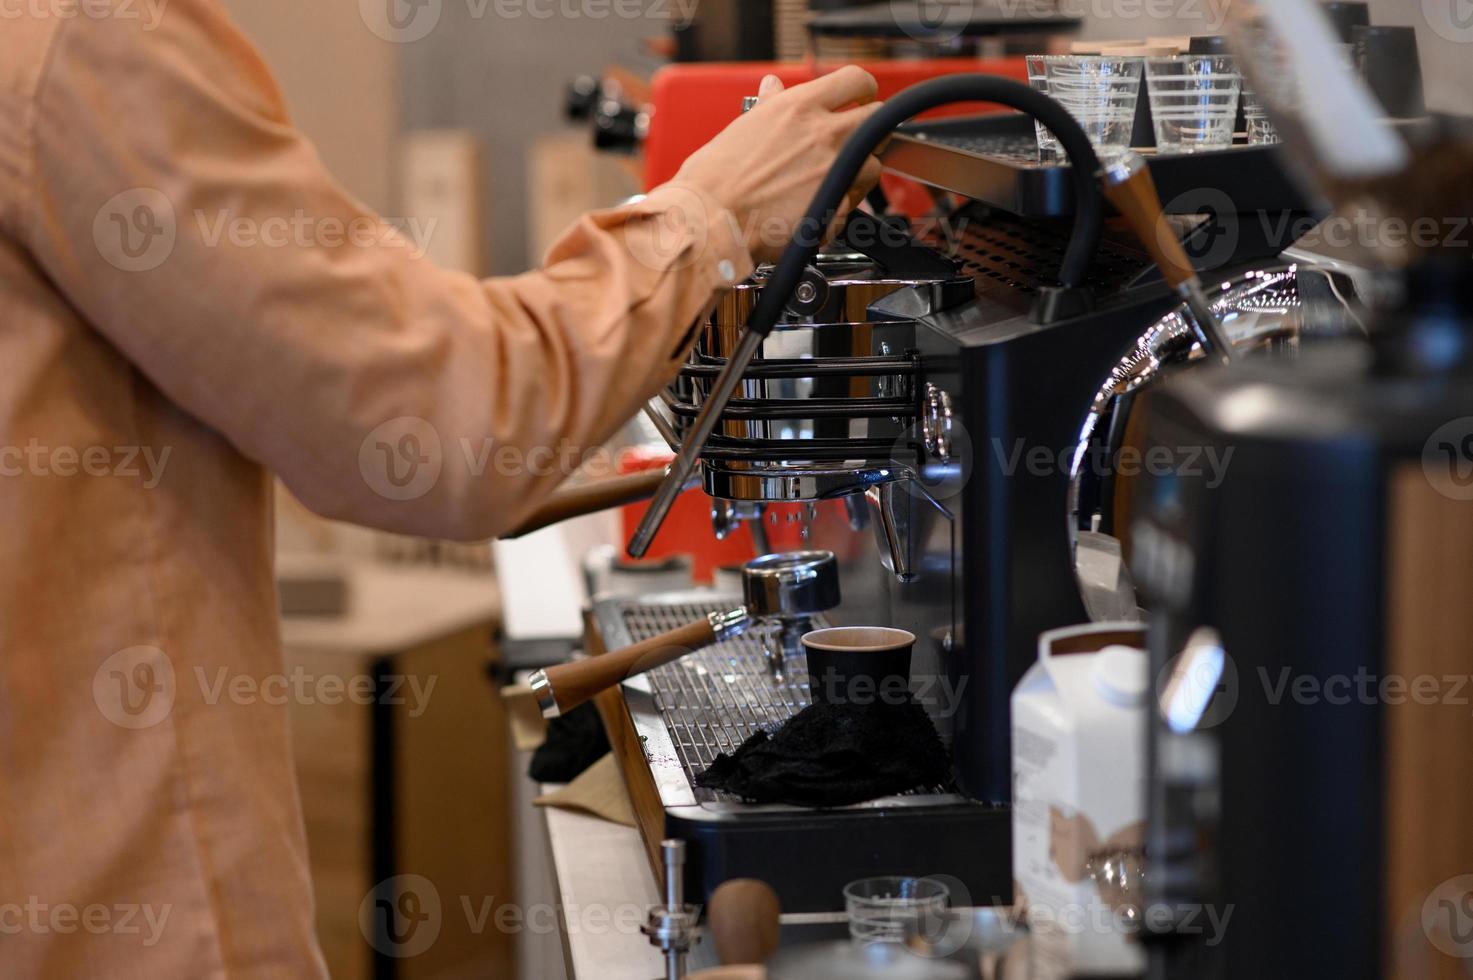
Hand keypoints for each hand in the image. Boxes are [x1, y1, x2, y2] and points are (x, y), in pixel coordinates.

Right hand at [673, 66, 884, 264]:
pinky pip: (851, 206)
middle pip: (876, 120)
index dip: (861, 90)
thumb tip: (772, 88)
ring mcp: (833, 172)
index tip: (857, 99)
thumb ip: (769, 106)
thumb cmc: (715, 179)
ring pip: (873, 166)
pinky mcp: (835, 208)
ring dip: (857, 174)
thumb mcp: (742, 127)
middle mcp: (823, 135)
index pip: (855, 79)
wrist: (709, 221)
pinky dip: (837, 209)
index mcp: (800, 107)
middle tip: (850, 143)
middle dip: (867, 132)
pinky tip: (812, 210)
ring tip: (828, 183)